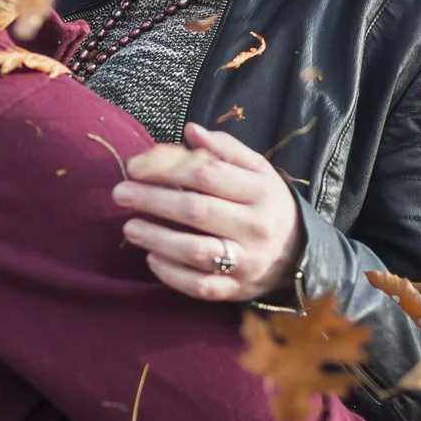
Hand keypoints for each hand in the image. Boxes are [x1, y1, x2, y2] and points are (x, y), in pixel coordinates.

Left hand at [115, 124, 304, 301]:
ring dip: (157, 238)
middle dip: (152, 199)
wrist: (301, 255)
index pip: (207, 173)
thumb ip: (225, 149)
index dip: (166, 167)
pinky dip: (171, 274)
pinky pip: (200, 285)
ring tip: (130, 227)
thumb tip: (190, 130)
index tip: (135, 167)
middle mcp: (255, 226)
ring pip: (196, 251)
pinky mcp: (236, 289)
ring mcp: (247, 261)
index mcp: (260, 191)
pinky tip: (151, 258)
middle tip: (120, 193)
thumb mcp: (258, 171)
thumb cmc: (268, 205)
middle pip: (196, 209)